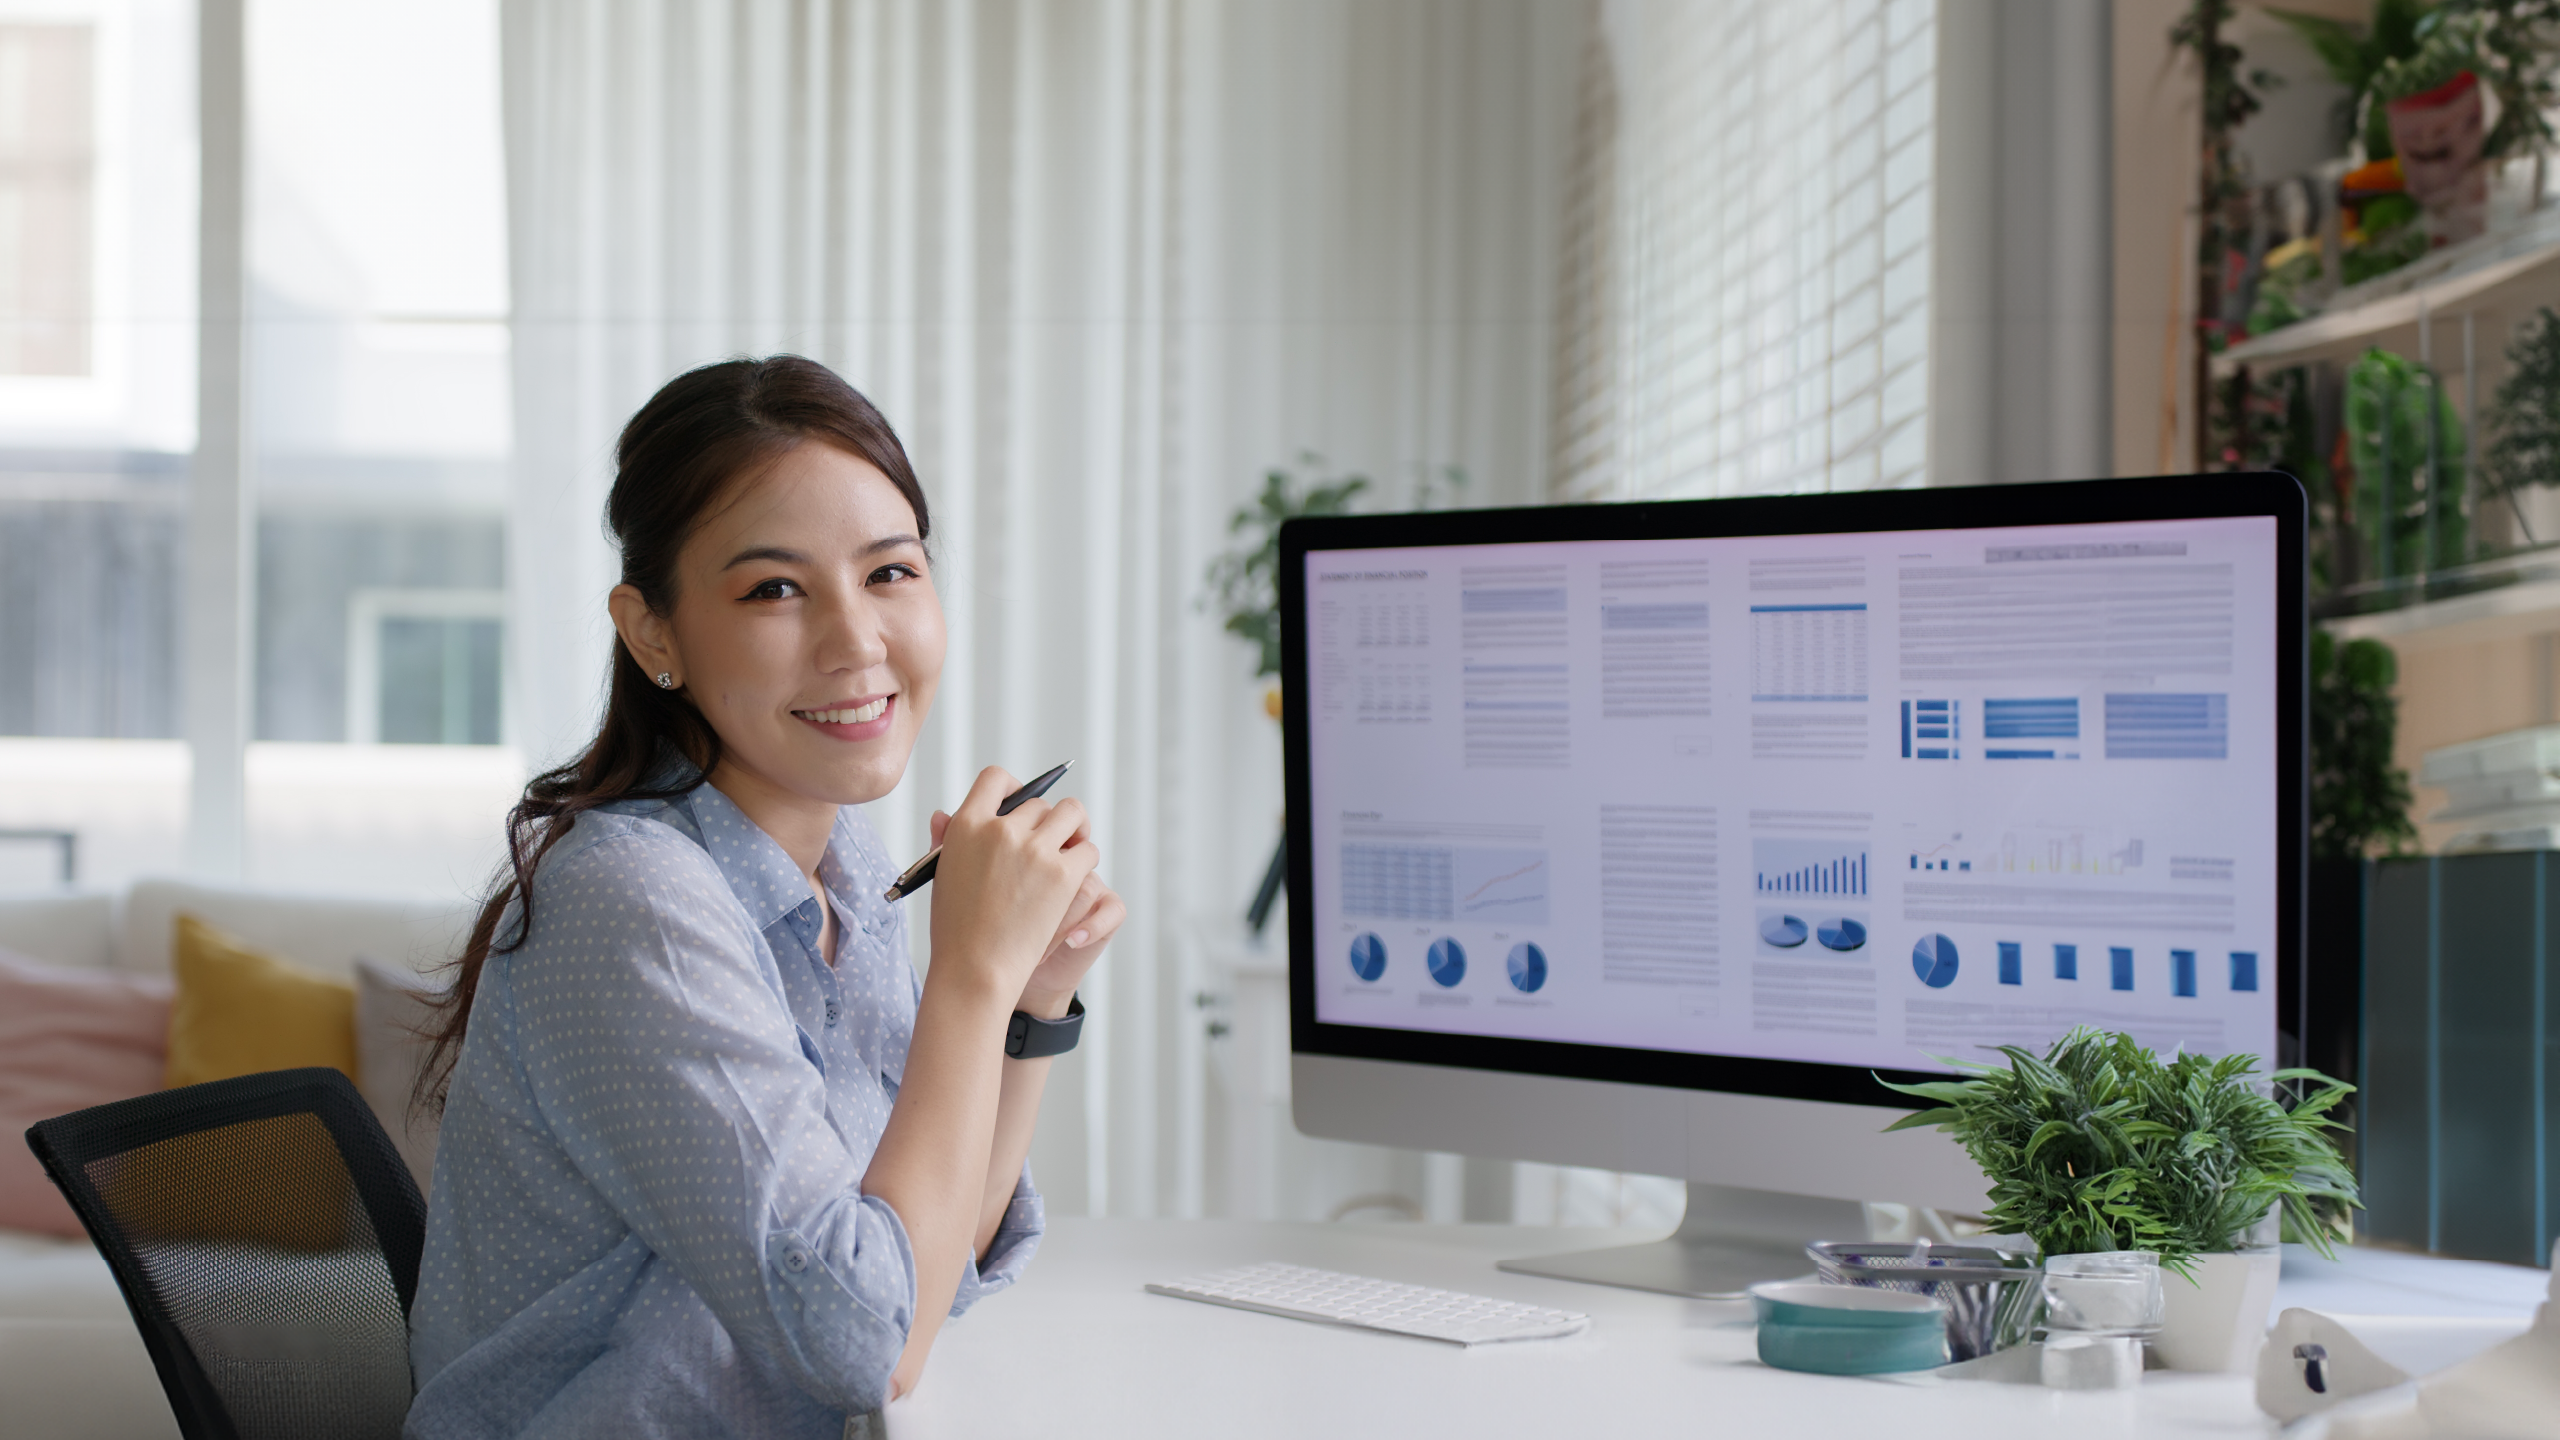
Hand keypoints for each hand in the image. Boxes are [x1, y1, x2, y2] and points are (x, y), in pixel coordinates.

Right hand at [924, 768, 1099, 1002]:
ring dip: (1075, 828)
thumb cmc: (955, 928)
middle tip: (1048, 843)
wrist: (976, 969)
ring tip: (1072, 846)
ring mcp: (1035, 850)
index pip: (995, 778)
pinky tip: (1075, 875)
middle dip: (1044, 822)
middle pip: (1038, 803)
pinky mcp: (1063, 873)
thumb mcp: (941, 875)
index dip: (1012, 787)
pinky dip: (1085, 858)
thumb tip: (944, 812)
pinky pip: (1088, 848)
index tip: (1019, 804)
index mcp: (967, 825)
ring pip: (1072, 813)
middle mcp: (1002, 829)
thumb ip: (947, 839)